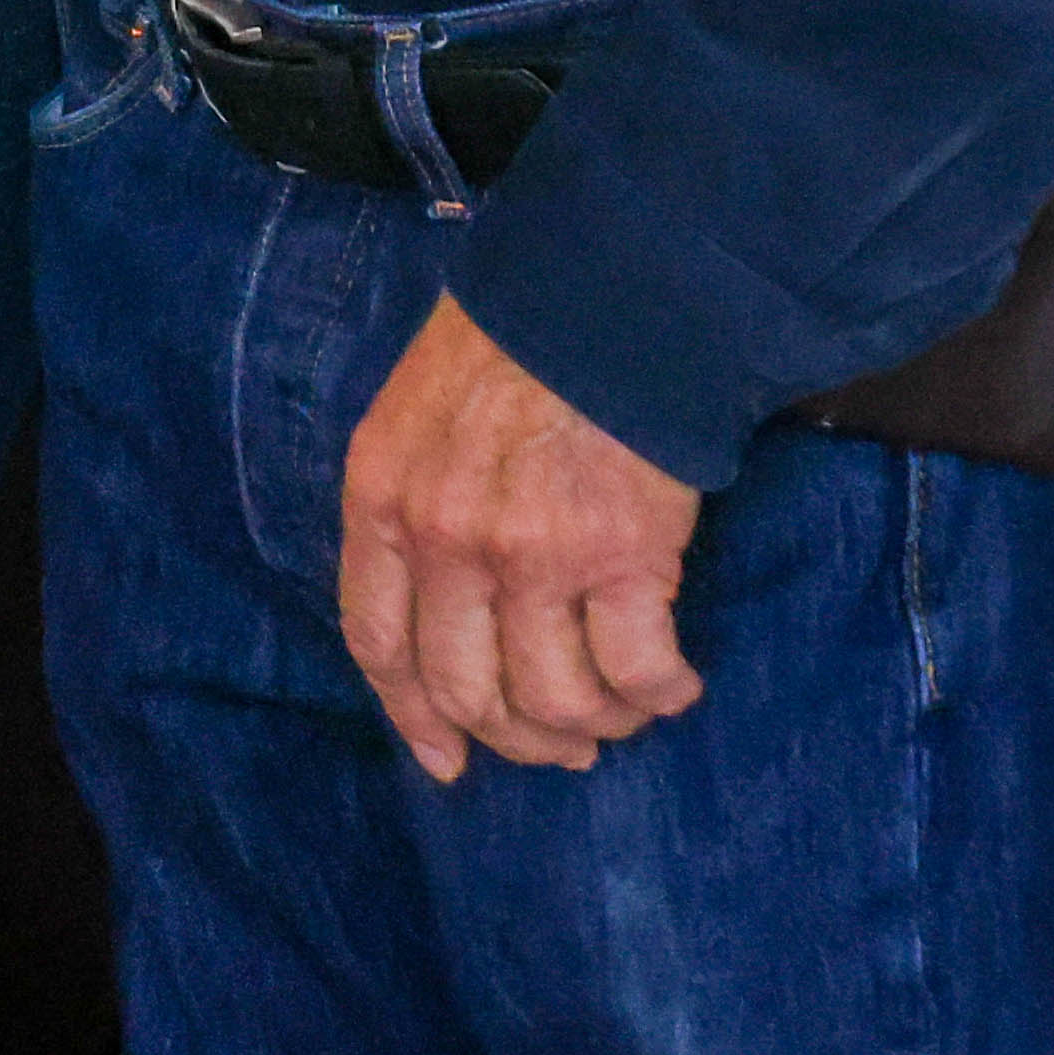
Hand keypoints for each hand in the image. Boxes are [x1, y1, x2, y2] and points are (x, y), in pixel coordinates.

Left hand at [336, 296, 708, 782]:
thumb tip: (443, 612)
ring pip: (553, 700)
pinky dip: (658, 694)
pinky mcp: (623, 556)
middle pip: (466, 690)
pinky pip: (636, 670)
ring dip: (594, 724)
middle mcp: (446, 539)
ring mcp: (532, 553)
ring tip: (623, 709)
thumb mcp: (412, 416)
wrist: (602, 295)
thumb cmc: (510, 347)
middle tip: (563, 741)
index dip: (414, 717)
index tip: (447, 759)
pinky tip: (675, 681)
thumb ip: (412, 508)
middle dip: (518, 737)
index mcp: (382, 499)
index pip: (379, 642)